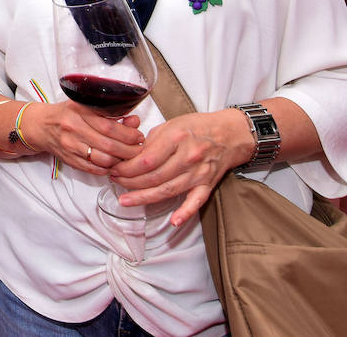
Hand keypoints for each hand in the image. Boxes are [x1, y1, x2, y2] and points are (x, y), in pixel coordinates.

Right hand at [18, 101, 145, 173]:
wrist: (40, 126)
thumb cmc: (66, 113)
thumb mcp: (86, 106)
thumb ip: (111, 113)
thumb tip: (134, 121)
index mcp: (78, 111)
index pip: (109, 126)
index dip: (128, 134)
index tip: (139, 137)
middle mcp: (73, 128)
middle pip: (109, 146)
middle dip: (129, 151)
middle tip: (139, 150)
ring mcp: (70, 146)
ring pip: (103, 160)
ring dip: (120, 162)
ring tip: (127, 157)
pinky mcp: (69, 160)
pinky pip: (93, 169)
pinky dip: (107, 169)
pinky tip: (113, 164)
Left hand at [108, 109, 251, 225]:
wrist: (231, 134)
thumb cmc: (198, 127)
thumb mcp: (171, 124)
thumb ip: (151, 141)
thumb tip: (132, 155)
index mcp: (176, 138)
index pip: (146, 159)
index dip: (127, 167)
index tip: (115, 169)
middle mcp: (188, 156)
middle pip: (154, 176)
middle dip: (130, 182)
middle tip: (116, 182)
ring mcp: (199, 173)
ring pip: (168, 190)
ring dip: (144, 197)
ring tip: (126, 201)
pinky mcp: (207, 184)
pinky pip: (196, 201)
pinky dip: (185, 213)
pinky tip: (173, 222)